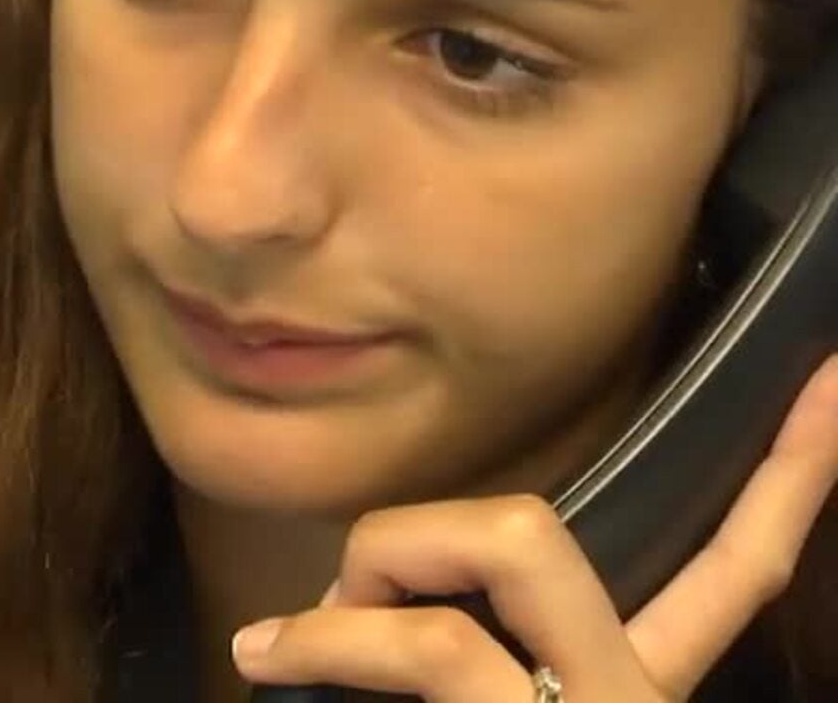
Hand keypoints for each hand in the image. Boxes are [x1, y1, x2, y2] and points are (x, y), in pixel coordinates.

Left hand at [230, 354, 837, 700]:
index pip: (731, 573)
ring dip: (357, 590)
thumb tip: (349, 597)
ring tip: (291, 650)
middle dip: (418, 529)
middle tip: (345, 598)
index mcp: (629, 694)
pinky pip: (434, 649)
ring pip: (488, 562)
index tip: (829, 381)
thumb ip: (464, 653)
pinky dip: (331, 642)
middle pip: (540, 534)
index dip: (788, 480)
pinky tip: (271, 663)